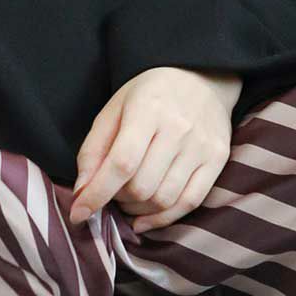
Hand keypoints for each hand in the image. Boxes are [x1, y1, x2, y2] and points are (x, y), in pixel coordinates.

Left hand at [68, 67, 240, 231]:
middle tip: (111, 192)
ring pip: (163, 199)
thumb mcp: (114, 110)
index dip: (97, 193)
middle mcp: (178, 129)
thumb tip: (82, 191)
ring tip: (128, 200)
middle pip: (141, 186)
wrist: (201, 77)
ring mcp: (201, 146)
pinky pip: (189, 202)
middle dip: (117, 199)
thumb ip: (93, 149)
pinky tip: (145, 218)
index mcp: (147, 109)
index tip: (78, 212)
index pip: (121, 163)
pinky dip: (163, 219)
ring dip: (137, 210)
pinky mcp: (217, 159)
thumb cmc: (149, 95)